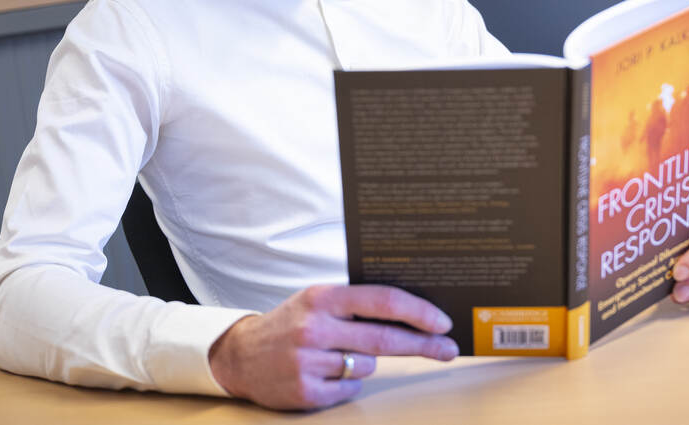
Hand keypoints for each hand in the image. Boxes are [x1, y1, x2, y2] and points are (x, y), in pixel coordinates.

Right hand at [208, 284, 457, 409]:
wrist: (241, 355)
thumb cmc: (290, 323)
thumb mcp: (318, 300)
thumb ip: (356, 304)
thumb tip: (411, 312)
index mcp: (323, 297)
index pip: (381, 301)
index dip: (417, 312)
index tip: (442, 322)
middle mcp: (315, 326)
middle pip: (384, 338)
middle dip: (423, 344)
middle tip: (448, 349)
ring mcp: (309, 360)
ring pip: (367, 366)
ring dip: (365, 363)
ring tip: (339, 355)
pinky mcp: (305, 390)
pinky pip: (350, 388)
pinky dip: (347, 382)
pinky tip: (326, 373)